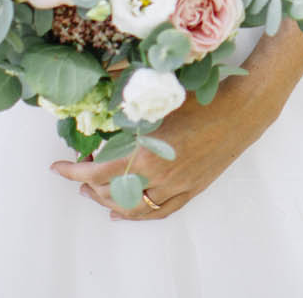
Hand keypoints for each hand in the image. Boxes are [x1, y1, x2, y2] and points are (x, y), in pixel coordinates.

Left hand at [53, 77, 279, 222]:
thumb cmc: (205, 98)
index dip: (74, 172)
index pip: (99, 172)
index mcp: (148, 154)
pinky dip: (138, 215)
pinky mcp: (192, 189)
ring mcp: (178, 187)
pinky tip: (124, 214)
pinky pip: (160, 212)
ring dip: (110, 202)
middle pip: (113, 192)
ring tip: (94, 194)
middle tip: (79, 173)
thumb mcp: (162, 97)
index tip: (57, 167)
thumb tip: (100, 87)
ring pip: (134, 208)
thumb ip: (130, 99)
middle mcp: (160, 178)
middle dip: (90, 185)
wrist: (245, 108)